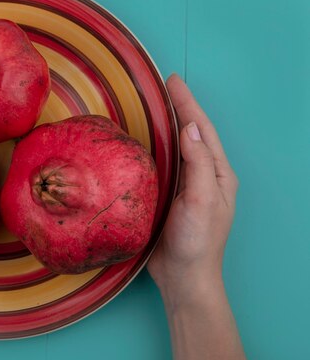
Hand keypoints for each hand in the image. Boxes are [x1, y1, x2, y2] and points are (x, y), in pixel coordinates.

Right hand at [147, 74, 238, 302]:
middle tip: (162, 86)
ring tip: (154, 105)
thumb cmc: (196, 241)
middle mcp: (203, 175)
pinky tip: (143, 142)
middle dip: (179, 108)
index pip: (201, 129)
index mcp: (217, 173)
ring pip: (177, 147)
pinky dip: (155, 146)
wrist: (183, 277)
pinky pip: (163, 163)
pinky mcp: (168, 196)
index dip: (188, 104)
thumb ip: (198, 164)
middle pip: (191, 133)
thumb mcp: (202, 200)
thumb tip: (191, 128)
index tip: (173, 81)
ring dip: (167, 124)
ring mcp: (186, 185)